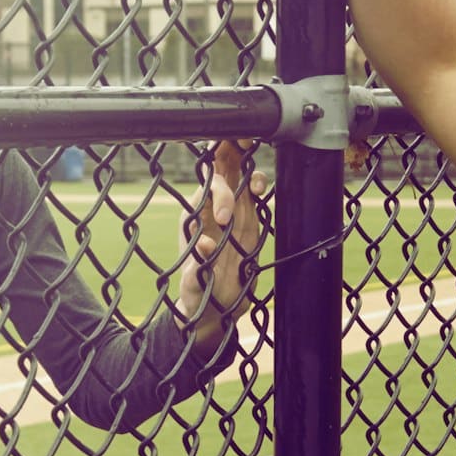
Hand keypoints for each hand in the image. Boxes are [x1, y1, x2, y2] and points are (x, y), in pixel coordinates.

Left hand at [175, 138, 265, 344]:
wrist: (213, 308)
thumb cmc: (199, 296)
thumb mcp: (195, 288)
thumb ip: (198, 271)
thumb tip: (204, 245)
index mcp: (196, 217)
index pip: (206, 185)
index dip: (219, 185)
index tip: (226, 209)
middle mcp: (212, 206)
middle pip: (221, 164)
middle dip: (231, 149)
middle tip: (243, 148)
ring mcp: (231, 209)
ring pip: (239, 170)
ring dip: (249, 166)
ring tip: (257, 187)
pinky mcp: (247, 218)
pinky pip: (253, 189)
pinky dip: (259, 182)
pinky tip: (260, 190)